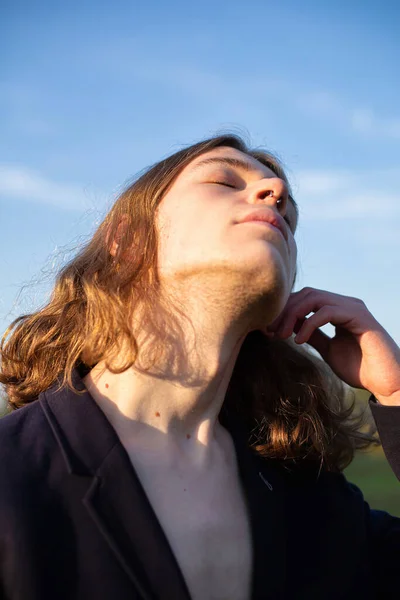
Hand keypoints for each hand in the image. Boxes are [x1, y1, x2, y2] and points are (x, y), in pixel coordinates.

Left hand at [266, 287, 399, 405]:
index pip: (304, 298)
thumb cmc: (360, 368)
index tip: (267, 329)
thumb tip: (291, 327)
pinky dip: (308, 324)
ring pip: (314, 298)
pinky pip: (327, 311)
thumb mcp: (328, 349)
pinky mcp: (360, 316)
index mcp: (337, 309)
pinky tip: (299, 340)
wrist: (386, 383)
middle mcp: (345, 303)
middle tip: (269, 331)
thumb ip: (312, 335)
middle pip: (306, 293)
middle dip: (284, 311)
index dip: (283, 311)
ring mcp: (353, 307)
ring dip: (292, 315)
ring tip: (282, 335)